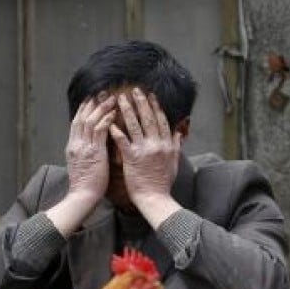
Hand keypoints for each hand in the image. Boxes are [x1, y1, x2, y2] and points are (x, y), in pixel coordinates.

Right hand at [64, 95, 116, 203]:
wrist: (82, 196)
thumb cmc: (85, 185)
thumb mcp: (81, 165)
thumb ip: (85, 152)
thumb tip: (92, 145)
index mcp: (72, 147)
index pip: (77, 123)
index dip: (84, 110)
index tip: (91, 100)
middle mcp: (76, 144)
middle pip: (82, 117)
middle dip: (92, 103)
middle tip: (102, 93)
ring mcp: (84, 147)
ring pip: (90, 120)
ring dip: (101, 108)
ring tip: (112, 98)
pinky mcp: (94, 152)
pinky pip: (100, 131)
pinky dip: (106, 120)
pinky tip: (114, 113)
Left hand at [110, 88, 182, 222]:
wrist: (155, 198)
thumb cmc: (163, 183)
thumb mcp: (174, 163)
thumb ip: (176, 146)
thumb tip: (179, 133)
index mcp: (167, 144)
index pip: (161, 120)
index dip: (155, 106)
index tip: (150, 95)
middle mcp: (156, 144)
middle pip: (148, 118)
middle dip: (141, 102)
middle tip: (134, 90)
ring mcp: (144, 150)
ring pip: (135, 126)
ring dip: (127, 110)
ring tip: (120, 99)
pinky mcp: (132, 158)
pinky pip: (123, 141)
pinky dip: (116, 131)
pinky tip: (110, 122)